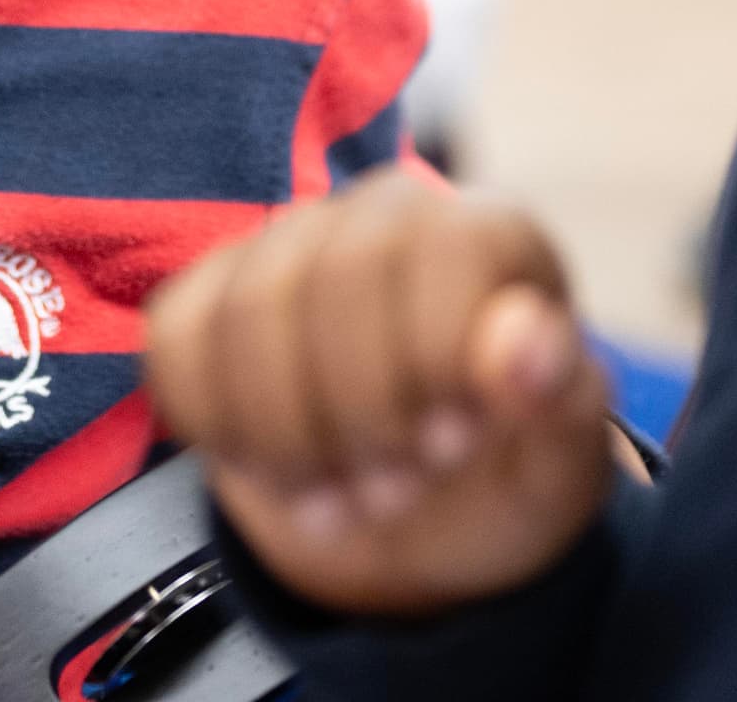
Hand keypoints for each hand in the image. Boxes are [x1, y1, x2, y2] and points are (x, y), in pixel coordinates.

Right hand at [142, 171, 616, 617]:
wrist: (429, 523)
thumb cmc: (507, 480)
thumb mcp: (561, 464)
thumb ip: (557, 396)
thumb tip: (522, 341)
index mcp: (489, 235)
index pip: (440, 248)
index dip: (433, 354)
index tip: (448, 446)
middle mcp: (386, 213)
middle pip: (332, 276)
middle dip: (355, 411)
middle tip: (390, 494)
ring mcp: (291, 247)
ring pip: (243, 312)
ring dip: (284, 436)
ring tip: (336, 503)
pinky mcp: (214, 296)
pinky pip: (175, 338)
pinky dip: (213, 425)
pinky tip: (272, 469)